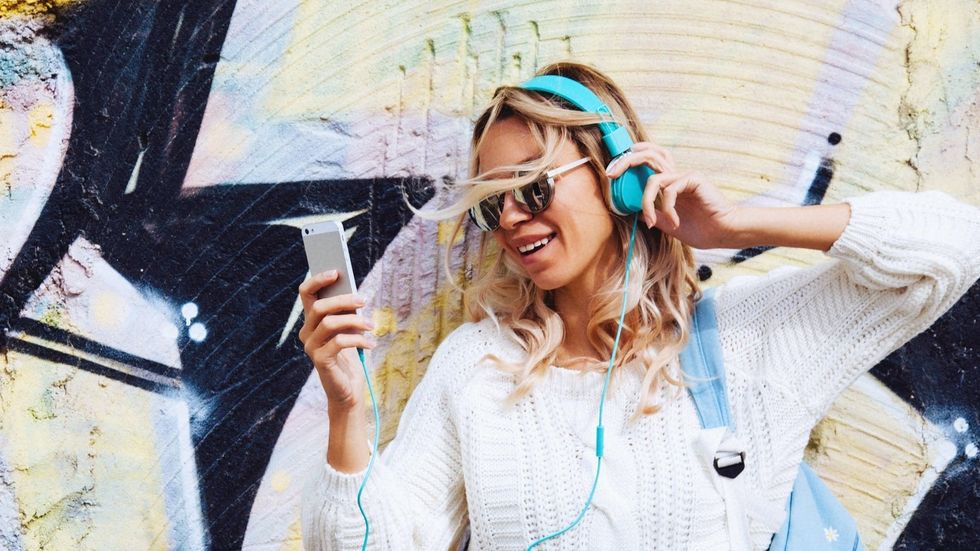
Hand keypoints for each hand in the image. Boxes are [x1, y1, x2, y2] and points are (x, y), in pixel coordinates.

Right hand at [297, 270, 375, 411]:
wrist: (349, 388)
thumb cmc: (351, 356)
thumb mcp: (350, 329)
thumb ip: (347, 313)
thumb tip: (356, 294)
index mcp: (311, 321)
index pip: (306, 293)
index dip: (318, 280)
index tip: (336, 272)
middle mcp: (306, 332)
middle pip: (319, 306)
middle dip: (343, 300)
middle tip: (364, 300)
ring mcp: (311, 347)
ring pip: (329, 323)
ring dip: (355, 321)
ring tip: (372, 325)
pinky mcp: (320, 360)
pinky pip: (339, 342)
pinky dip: (358, 340)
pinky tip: (371, 344)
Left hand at [605, 141, 740, 248]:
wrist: (724, 233)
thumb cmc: (701, 230)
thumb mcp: (668, 224)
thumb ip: (653, 214)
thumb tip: (632, 211)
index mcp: (670, 183)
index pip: (649, 161)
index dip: (631, 159)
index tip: (612, 171)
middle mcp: (676, 175)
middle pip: (649, 155)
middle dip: (626, 161)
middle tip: (611, 174)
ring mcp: (684, 176)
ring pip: (653, 177)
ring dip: (646, 201)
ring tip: (652, 221)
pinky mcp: (693, 179)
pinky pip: (669, 190)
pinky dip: (667, 208)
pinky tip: (676, 222)